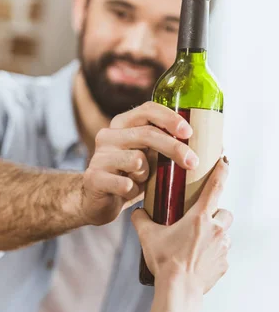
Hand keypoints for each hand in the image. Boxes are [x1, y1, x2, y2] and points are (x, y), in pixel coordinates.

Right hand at [81, 101, 197, 224]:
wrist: (97, 201)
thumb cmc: (130, 177)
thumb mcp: (150, 158)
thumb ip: (170, 148)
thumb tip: (218, 146)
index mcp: (123, 124)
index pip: (148, 109)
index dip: (170, 118)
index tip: (189, 132)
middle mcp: (108, 135)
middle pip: (146, 134)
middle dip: (174, 148)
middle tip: (192, 162)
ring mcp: (99, 155)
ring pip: (136, 160)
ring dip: (146, 175)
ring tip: (141, 182)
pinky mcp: (94, 177)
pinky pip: (124, 183)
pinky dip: (132, 190)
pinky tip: (129, 192)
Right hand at [132, 159, 231, 292]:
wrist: (178, 290)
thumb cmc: (165, 262)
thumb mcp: (147, 236)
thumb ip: (141, 219)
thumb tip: (137, 211)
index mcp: (199, 218)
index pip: (215, 187)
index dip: (221, 171)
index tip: (225, 161)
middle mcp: (216, 230)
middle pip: (223, 213)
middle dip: (215, 215)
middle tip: (200, 222)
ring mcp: (222, 248)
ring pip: (224, 234)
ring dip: (214, 235)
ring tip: (196, 244)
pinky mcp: (224, 264)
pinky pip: (221, 254)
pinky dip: (213, 254)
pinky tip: (198, 260)